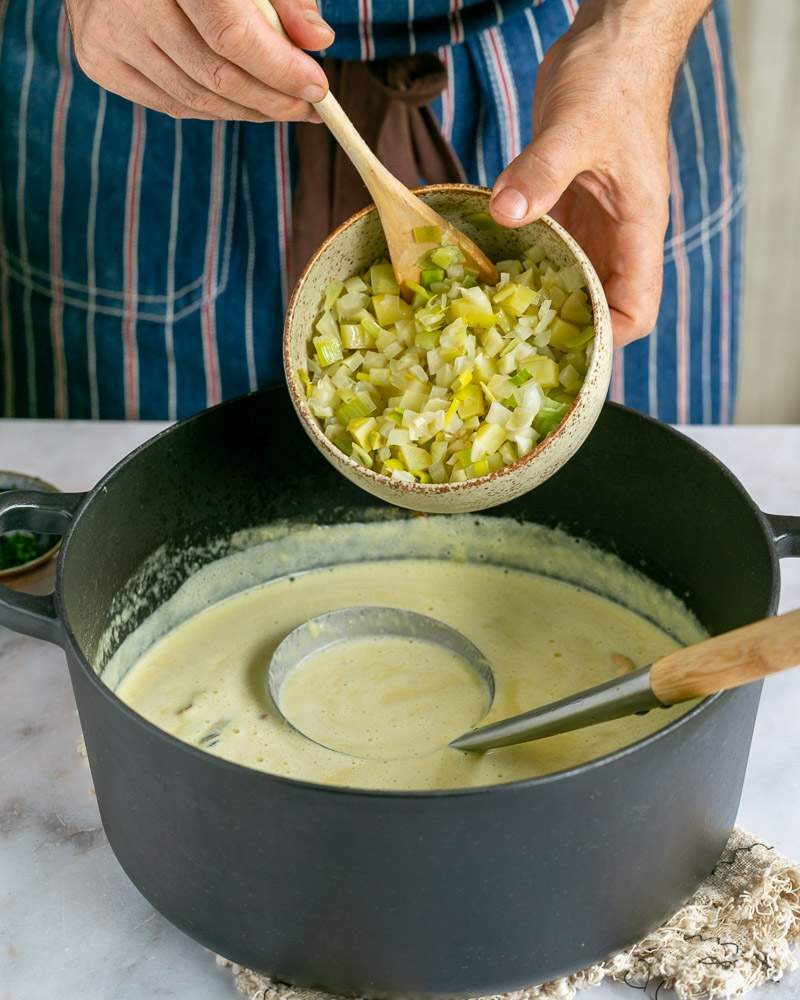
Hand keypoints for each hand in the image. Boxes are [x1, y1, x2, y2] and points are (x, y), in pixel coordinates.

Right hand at [66, 0, 333, 121]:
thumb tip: (318, 40)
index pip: (231, 35)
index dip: (280, 69)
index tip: (318, 89)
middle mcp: (131, 1)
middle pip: (216, 75)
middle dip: (273, 101)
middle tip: (308, 108)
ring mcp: (108, 34)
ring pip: (195, 99)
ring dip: (248, 111)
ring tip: (281, 105)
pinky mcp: (99, 60)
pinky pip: (171, 104)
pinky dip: (213, 109)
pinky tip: (240, 102)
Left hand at [489, 0, 702, 347]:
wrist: (612, 38)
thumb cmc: (613, 78)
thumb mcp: (576, 126)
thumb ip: (543, 171)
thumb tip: (506, 213)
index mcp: (637, 228)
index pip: (637, 309)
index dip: (607, 339)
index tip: (562, 352)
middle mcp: (617, 235)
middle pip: (599, 306)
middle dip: (562, 331)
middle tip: (508, 350)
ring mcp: (591, 222)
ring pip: (570, 281)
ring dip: (537, 302)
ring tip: (490, 325)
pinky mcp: (566, 204)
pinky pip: (546, 248)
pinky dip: (521, 265)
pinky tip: (486, 274)